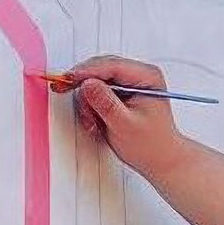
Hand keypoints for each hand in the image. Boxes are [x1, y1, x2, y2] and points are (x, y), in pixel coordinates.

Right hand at [62, 55, 189, 178]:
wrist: (159, 158)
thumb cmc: (151, 145)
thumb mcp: (125, 125)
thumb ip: (106, 104)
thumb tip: (88, 85)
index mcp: (147, 77)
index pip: (112, 65)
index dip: (87, 71)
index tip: (68, 78)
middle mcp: (138, 76)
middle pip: (101, 69)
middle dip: (85, 87)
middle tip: (64, 91)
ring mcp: (129, 84)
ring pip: (96, 81)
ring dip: (88, 101)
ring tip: (93, 123)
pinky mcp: (120, 93)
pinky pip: (97, 92)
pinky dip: (91, 106)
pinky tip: (95, 122)